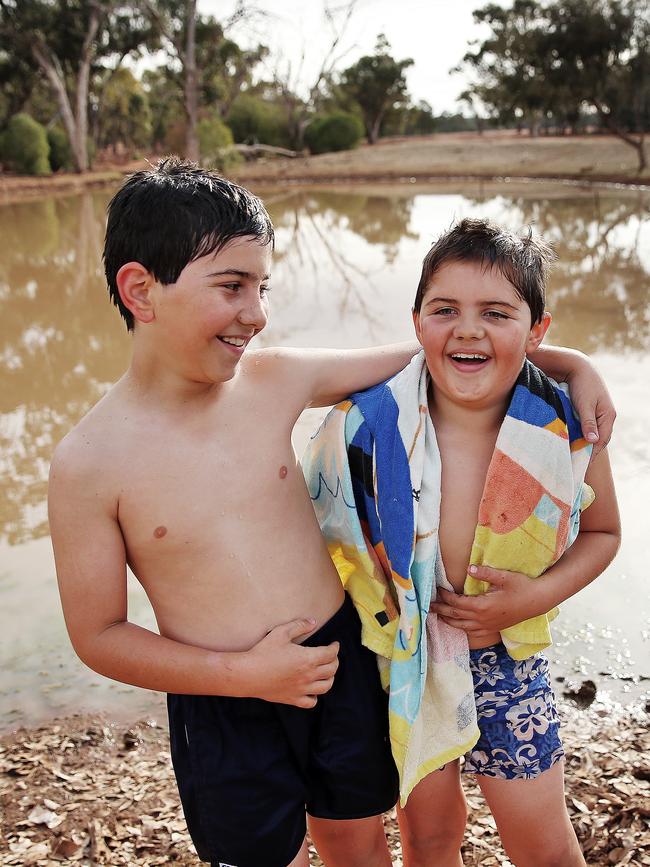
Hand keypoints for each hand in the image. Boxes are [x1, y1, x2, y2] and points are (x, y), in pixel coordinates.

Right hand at [244, 619, 339, 707]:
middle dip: (335, 661)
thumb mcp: (281, 632)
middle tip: (331, 656)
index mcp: (308, 659)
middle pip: (332, 670)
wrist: (248, 674)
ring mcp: (302, 689)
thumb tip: (314, 622)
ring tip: (326, 672)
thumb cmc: (264, 652)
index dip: (335, 648)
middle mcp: (308, 676)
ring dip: (330, 678)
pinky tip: (312, 690)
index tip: (335, 644)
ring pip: (326, 687)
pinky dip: (315, 696)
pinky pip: (311, 702)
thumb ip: (299, 626)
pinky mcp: (293, 699)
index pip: (330, 654)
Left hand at [429, 567, 545, 636]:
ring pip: (462, 627)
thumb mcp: (505, 577)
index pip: (457, 603)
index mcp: (483, 606)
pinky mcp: (493, 628)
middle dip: (441, 610)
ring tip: (437, 616)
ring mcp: (488, 626)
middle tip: (428, 606)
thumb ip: (486, 573)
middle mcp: (483, 619)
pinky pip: (472, 632)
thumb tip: (470, 569)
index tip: (438, 589)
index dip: (445, 596)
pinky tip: (458, 625)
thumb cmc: (521, 586)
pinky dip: (462, 629)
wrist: (537, 601)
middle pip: (455, 617)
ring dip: (448, 621)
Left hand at [566, 357, 615, 457]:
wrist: (578, 367)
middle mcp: (606, 416)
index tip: (582, 464)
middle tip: (577, 464)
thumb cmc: (581, 384)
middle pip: (599, 440)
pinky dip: (581, 436)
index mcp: (608, 415)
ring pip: (593, 434)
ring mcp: (598, 414)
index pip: (602, 440)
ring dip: (584, 444)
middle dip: (589, 451)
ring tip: (573, 457)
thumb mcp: (584, 404)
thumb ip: (588, 422)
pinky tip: (572, 442)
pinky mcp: (590, 412)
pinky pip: (587, 428)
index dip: (592, 453)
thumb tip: (593, 441)